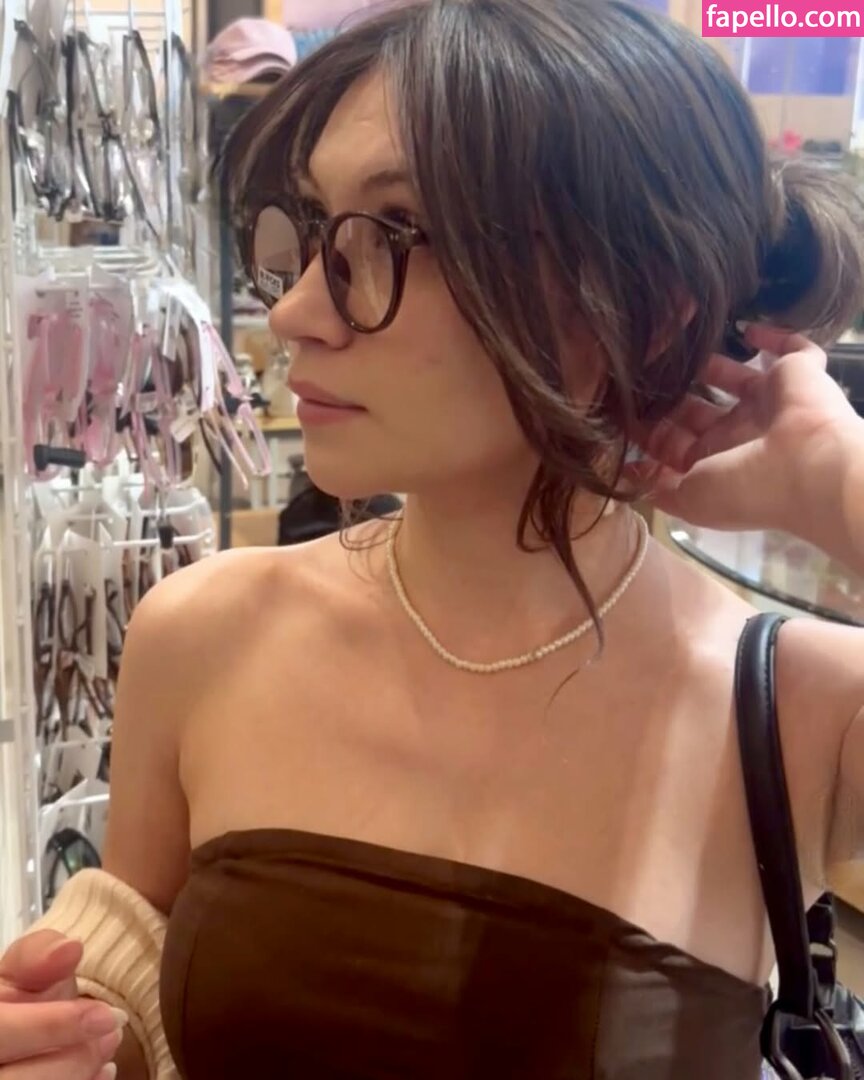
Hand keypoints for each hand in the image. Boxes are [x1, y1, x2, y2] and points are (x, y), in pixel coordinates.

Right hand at [0, 930, 125, 1079]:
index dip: (51, 1027)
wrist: (17, 1035)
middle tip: (112, 1035)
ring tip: (107, 1048)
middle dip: (73, 1060)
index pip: (0, 1032)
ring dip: (78, 1076)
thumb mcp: (21, 973)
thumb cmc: (16, 1004)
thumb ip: (37, 957)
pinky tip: (98, 1074)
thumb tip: (70, 948)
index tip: (104, 1016)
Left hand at [631, 324, 862, 536]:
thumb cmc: (746, 486)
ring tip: (675, 343)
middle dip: (669, 394)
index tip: (616, 406)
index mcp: (717, 465)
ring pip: (733, 377)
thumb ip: (656, 487)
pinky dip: (772, 336)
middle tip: (638, 369)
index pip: (674, 444)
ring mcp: (769, 404)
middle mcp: (741, 435)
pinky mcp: (798, 374)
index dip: (648, 428)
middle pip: (697, 409)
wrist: (810, 466)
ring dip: (706, 363)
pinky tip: (745, 328)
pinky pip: (791, 348)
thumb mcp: (689, 499)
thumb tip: (628, 476)